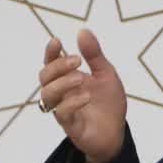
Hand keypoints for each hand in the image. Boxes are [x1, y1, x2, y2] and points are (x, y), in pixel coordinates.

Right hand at [38, 29, 126, 162]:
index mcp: (67, 78)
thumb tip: (83, 31)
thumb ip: (94, 55)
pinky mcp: (69, 125)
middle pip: (44, 76)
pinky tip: (86, 96)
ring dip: (62, 83)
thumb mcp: (106, 74)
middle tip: (77, 60)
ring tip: (81, 78)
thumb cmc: (108, 103)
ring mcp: (62, 108)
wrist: (117, 132)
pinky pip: (61, 113)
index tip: (57, 41)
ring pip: (47, 94)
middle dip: (58, 66)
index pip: (51, 63)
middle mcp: (61, 93)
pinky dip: (72, 102)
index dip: (50, 52)